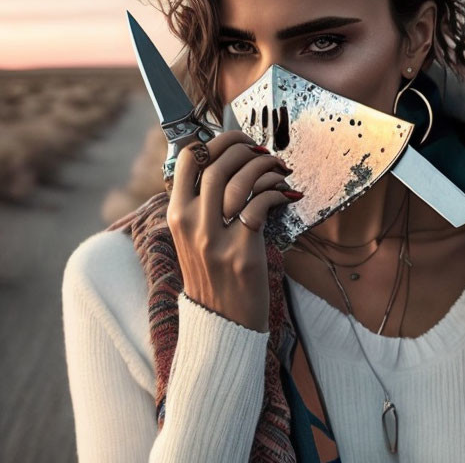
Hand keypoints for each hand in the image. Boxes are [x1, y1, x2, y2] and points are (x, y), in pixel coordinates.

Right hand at [166, 130, 302, 332]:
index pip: (189, 159)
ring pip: (240, 181)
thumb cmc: (213, 276)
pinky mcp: (242, 252)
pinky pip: (261, 205)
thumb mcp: (193, 239)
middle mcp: (191, 224)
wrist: (222, 324)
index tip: (237, 140)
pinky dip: (278, 192)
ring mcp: (215, 239)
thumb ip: (200, 205)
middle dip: (245, 148)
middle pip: (217, 163)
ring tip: (280, 170)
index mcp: (176, 215)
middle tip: (263, 152)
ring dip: (266, 167)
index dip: (216, 140)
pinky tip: (288, 194)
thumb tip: (222, 163)